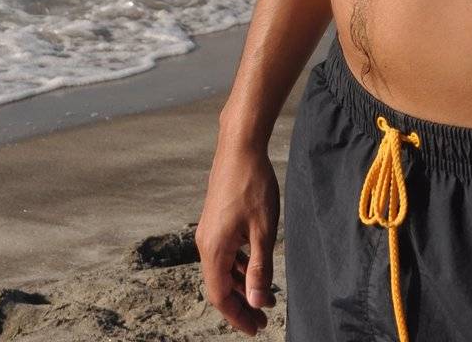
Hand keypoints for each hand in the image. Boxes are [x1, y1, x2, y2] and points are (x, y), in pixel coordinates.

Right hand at [195, 134, 279, 335]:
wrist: (239, 147)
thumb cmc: (253, 186)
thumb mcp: (263, 231)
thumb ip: (260, 269)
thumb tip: (258, 303)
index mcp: (214, 249)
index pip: (220, 296)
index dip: (238, 316)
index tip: (256, 329)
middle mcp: (205, 242)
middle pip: (219, 285)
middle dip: (241, 304)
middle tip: (263, 319)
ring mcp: (208, 230)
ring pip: (222, 268)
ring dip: (241, 285)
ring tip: (266, 296)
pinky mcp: (214, 219)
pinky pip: (223, 252)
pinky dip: (238, 265)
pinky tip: (254, 266)